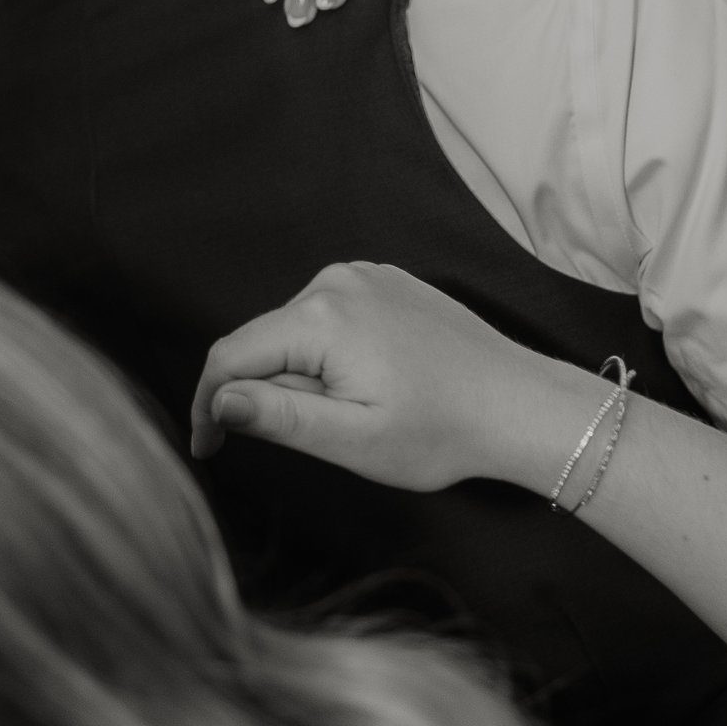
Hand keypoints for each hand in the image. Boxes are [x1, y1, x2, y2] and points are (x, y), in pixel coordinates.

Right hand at [190, 259, 580, 485]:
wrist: (517, 403)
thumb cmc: (440, 431)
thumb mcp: (351, 439)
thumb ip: (278, 416)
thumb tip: (219, 400)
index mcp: (321, 318)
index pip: (230, 356)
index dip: (208, 405)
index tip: (208, 449)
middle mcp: (335, 281)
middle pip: (263, 342)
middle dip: (269, 393)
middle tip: (322, 438)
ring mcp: (364, 276)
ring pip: (296, 332)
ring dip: (303, 375)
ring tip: (360, 414)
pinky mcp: (386, 282)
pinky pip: (330, 319)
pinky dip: (330, 356)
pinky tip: (376, 386)